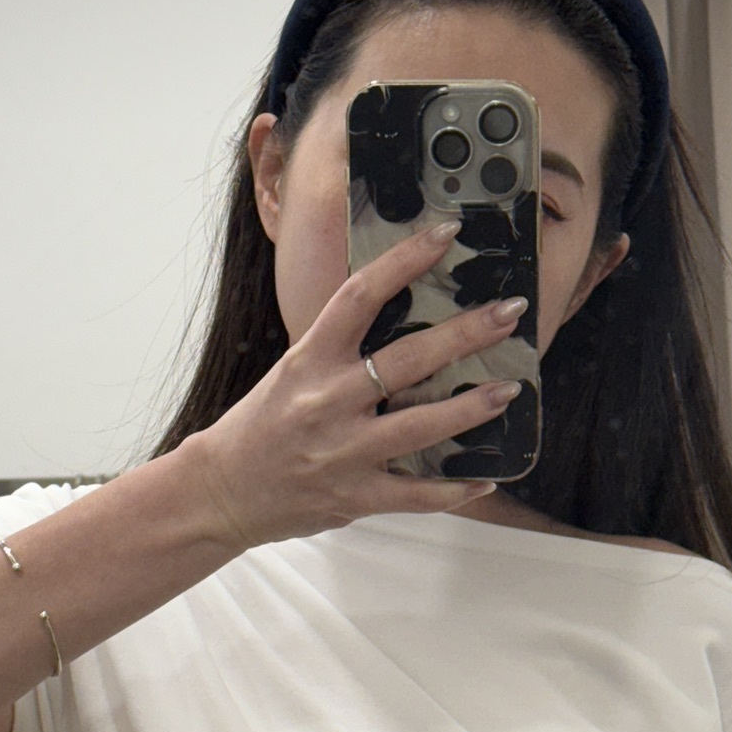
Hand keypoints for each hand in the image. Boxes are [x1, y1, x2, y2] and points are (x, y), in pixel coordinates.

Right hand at [179, 219, 526, 547]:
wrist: (221, 491)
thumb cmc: (260, 426)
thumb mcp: (292, 373)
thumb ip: (341, 351)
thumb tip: (404, 319)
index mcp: (309, 360)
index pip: (360, 296)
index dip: (405, 260)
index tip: (446, 234)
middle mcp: (327, 401)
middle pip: (408, 359)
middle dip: (466, 334)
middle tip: (509, 313)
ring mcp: (342, 452)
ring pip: (421, 425)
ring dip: (472, 407)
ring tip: (510, 390)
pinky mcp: (353, 496)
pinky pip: (415, 494)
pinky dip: (454, 489)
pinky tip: (485, 477)